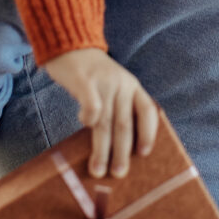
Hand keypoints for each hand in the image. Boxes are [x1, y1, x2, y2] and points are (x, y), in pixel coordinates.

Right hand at [44, 47, 158, 178]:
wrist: (70, 44)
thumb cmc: (92, 75)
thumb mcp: (113, 86)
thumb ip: (117, 109)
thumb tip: (118, 149)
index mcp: (133, 87)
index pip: (148, 111)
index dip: (148, 133)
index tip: (144, 154)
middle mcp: (122, 84)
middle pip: (125, 124)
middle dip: (122, 152)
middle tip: (118, 174)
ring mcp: (104, 82)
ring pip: (107, 122)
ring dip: (102, 149)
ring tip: (98, 169)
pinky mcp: (85, 81)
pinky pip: (92, 105)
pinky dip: (89, 119)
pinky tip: (84, 125)